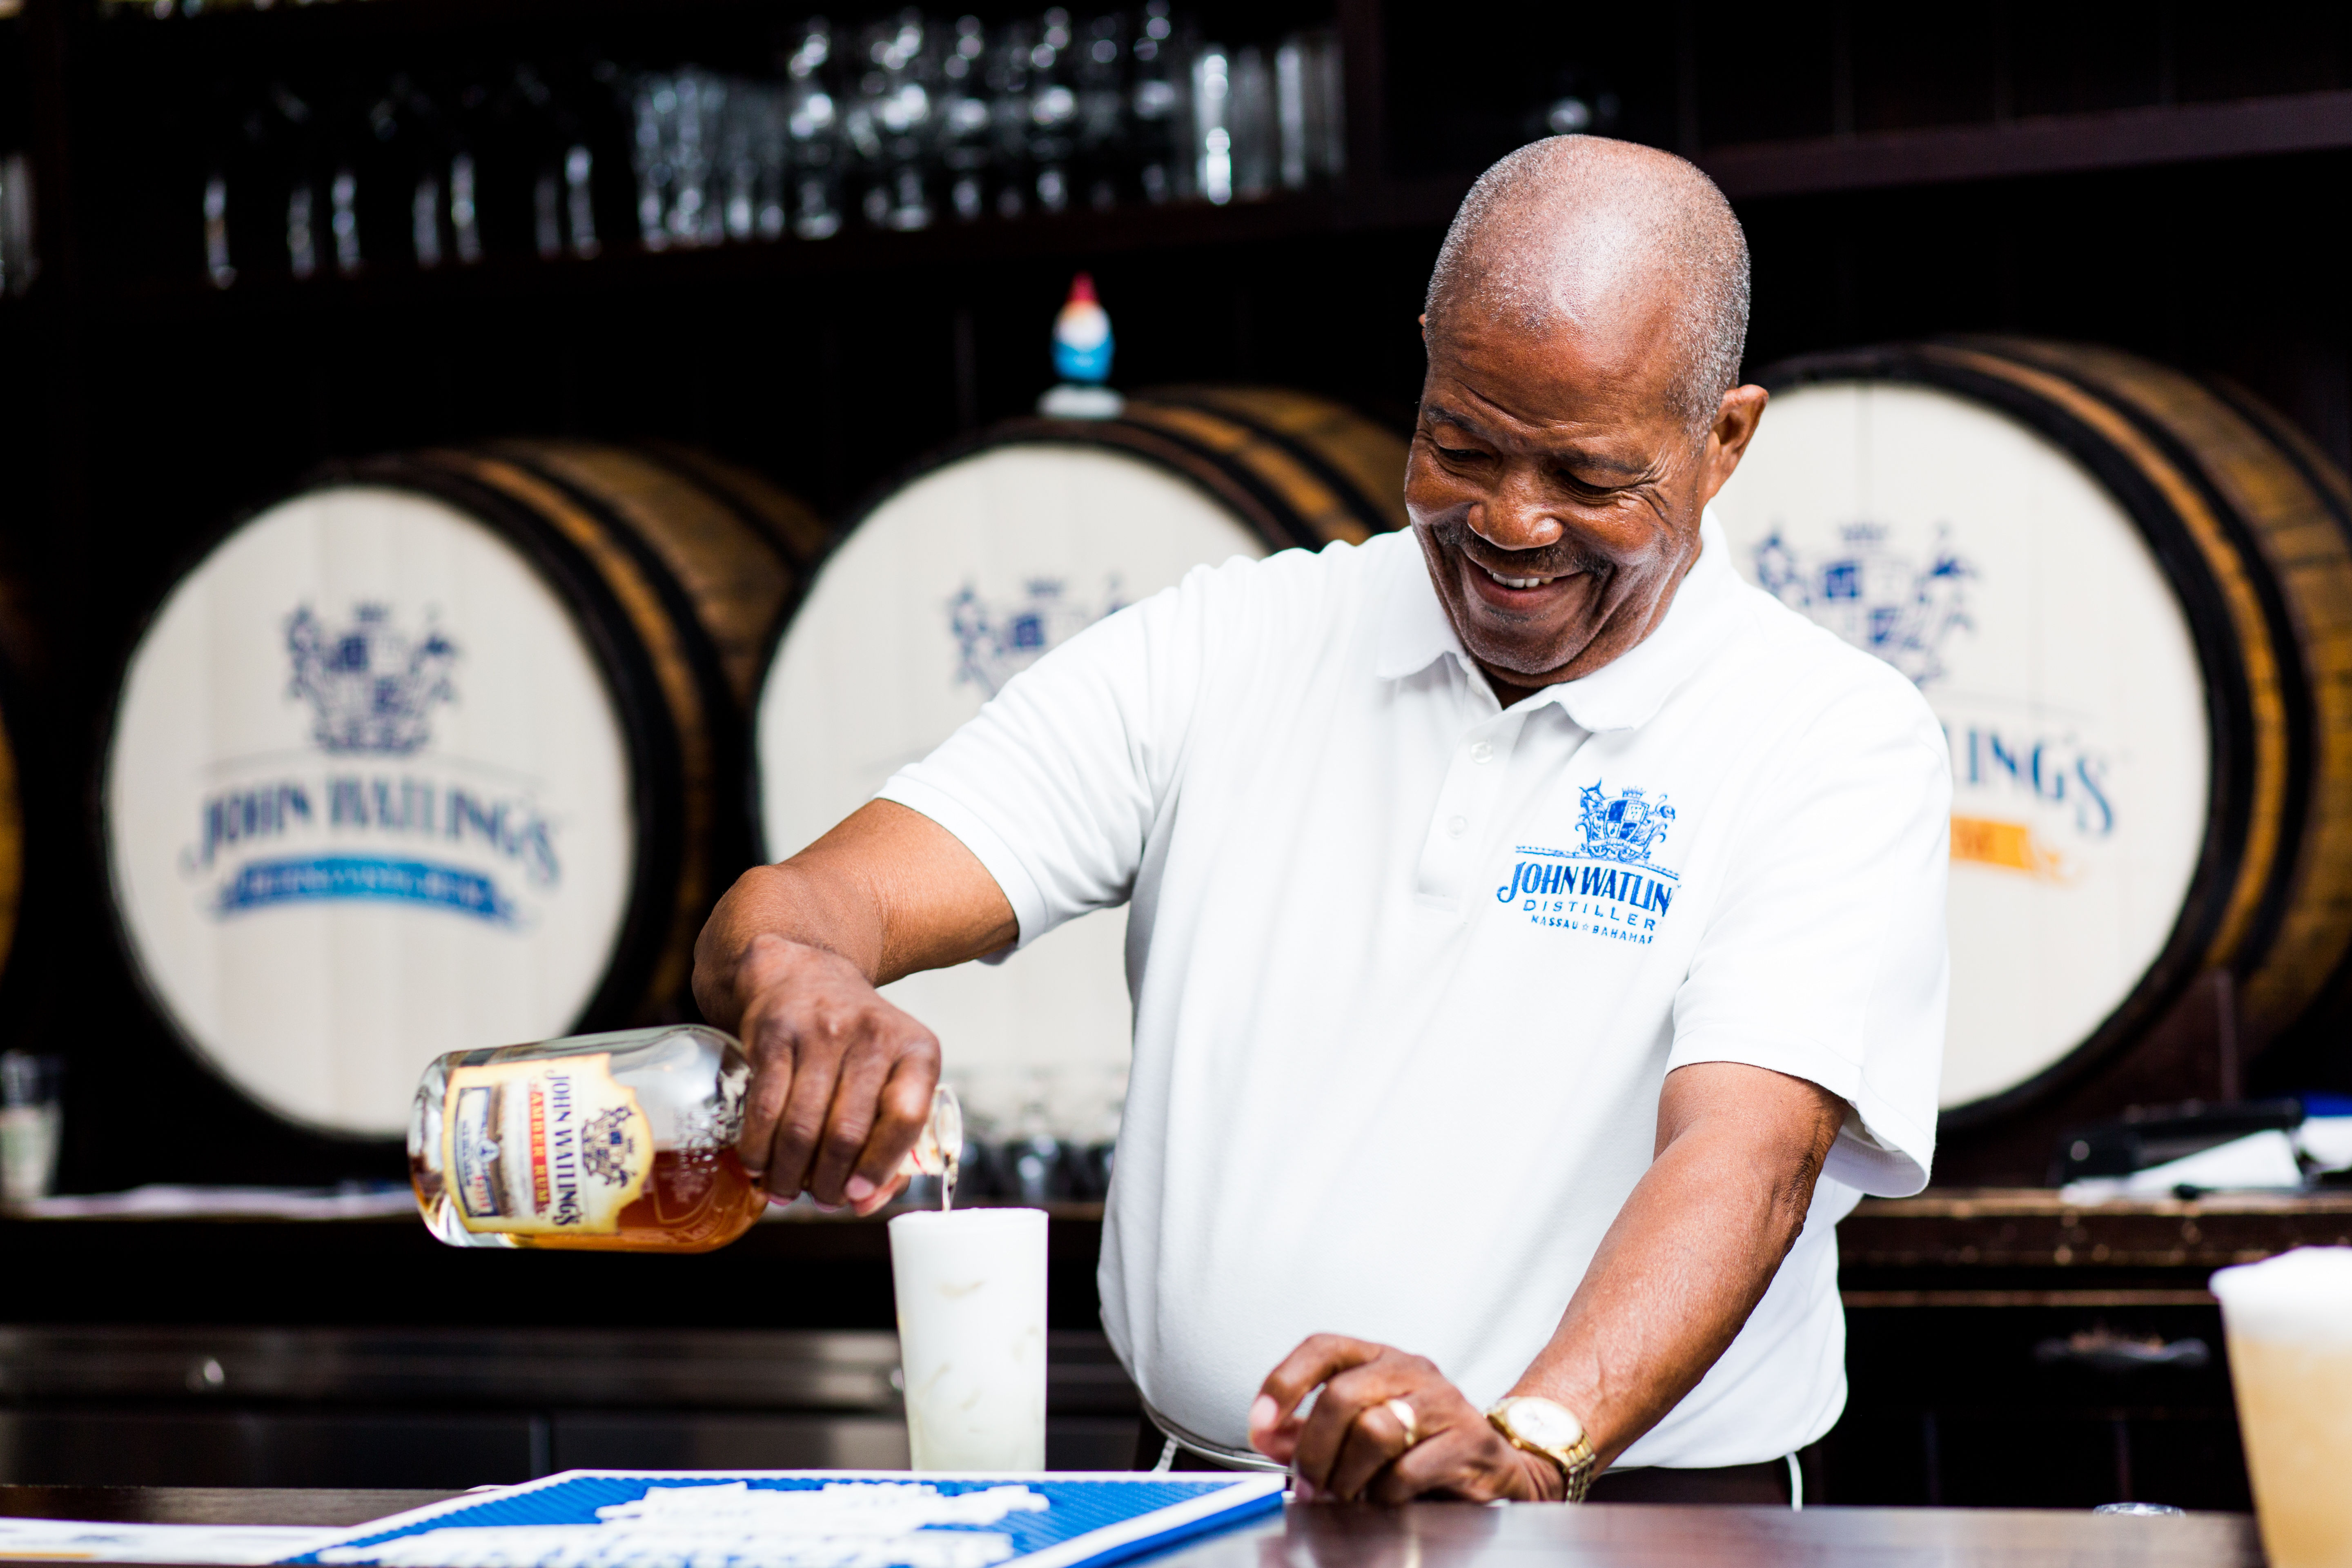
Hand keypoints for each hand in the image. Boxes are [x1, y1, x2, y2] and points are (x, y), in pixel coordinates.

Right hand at [725, 931, 940, 1215]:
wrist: (800, 974)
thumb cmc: (854, 1042)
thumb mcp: (893, 1074)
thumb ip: (892, 1142)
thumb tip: (865, 1203)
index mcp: (916, 1049)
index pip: (906, 1116)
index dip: (881, 1165)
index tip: (858, 1195)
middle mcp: (873, 1036)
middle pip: (848, 1132)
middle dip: (828, 1183)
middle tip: (818, 1201)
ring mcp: (822, 1031)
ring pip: (802, 1127)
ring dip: (789, 1174)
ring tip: (785, 1191)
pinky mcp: (775, 1034)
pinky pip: (764, 1109)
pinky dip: (758, 1149)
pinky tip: (758, 1166)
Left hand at [1248, 1336, 1563, 1503]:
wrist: (1495, 1466)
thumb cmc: (1419, 1444)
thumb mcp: (1359, 1428)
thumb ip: (1308, 1430)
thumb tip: (1265, 1432)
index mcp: (1379, 1358)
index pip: (1324, 1347)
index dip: (1285, 1381)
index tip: (1260, 1421)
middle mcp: (1411, 1370)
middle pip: (1341, 1396)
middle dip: (1314, 1449)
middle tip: (1307, 1482)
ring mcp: (1443, 1402)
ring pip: (1374, 1429)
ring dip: (1348, 1475)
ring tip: (1347, 1493)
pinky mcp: (1467, 1441)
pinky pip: (1407, 1470)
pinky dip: (1385, 1494)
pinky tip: (1385, 1498)